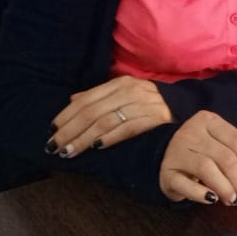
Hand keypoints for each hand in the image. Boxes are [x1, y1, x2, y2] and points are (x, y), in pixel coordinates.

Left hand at [45, 75, 172, 156]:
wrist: (184, 107)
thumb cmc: (148, 103)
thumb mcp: (123, 95)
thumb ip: (99, 97)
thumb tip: (72, 101)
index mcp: (120, 83)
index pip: (87, 100)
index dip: (67, 115)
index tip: (51, 130)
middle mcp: (130, 91)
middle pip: (93, 112)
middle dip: (70, 130)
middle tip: (55, 146)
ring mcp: (144, 104)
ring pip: (106, 121)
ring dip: (84, 138)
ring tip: (70, 151)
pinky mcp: (155, 119)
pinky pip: (128, 128)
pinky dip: (110, 138)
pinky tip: (97, 147)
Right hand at [159, 111, 236, 204]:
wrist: (163, 156)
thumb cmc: (201, 152)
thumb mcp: (222, 146)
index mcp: (209, 121)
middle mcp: (191, 132)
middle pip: (225, 157)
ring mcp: (176, 151)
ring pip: (207, 169)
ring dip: (224, 188)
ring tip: (230, 199)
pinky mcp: (166, 172)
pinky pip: (185, 185)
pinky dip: (201, 194)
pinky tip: (211, 199)